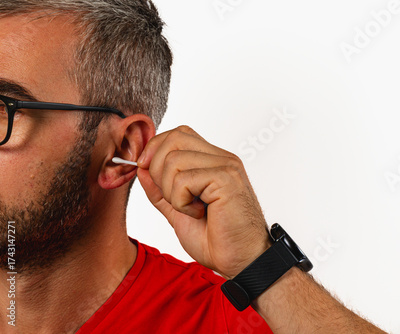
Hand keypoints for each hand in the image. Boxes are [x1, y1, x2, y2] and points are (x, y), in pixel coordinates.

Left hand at [136, 125, 270, 278]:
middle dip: (157, 169)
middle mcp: (222, 158)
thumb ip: (160, 189)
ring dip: (171, 192)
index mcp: (213, 161)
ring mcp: (226, 166)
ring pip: (174, 160)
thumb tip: (140, 167)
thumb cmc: (218, 239)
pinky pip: (183, 180)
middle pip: (174, 138)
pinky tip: (199, 213)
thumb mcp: (177, 211)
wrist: (242, 260)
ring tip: (191, 209)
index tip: (148, 174)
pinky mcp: (226, 179)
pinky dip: (182, 202)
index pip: (178, 134)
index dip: (156, 150)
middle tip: (172, 197)